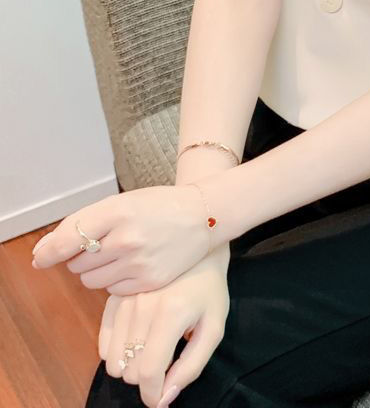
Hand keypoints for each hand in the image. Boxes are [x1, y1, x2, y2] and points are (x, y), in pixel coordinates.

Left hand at [31, 184, 212, 294]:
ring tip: (121, 254)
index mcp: (118, 211)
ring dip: (97, 270)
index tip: (42, 257)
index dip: (50, 250)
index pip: (68, 237)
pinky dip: (116, 280)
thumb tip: (43, 253)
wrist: (204, 216)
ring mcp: (139, 262)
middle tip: (105, 244)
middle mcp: (127, 238)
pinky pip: (112, 291)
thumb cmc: (159, 207)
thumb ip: (83, 222)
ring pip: (91, 280)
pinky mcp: (149, 281)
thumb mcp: (123, 202)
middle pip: (77, 262)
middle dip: (82, 256)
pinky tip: (134, 264)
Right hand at [99, 246, 230, 407]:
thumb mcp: (214, 327)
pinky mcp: (113, 298)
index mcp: (171, 314)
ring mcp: (124, 300)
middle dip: (146, 377)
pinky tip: (136, 340)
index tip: (160, 398)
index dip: (153, 395)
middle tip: (165, 360)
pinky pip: (103, 342)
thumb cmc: (209, 291)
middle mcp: (143, 307)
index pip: (149, 372)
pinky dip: (116, 352)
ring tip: (152, 349)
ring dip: (131, 365)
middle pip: (129, 370)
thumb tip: (164, 399)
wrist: (196, 250)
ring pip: (112, 360)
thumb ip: (193, 365)